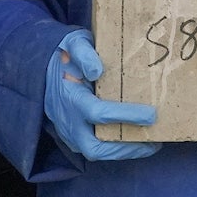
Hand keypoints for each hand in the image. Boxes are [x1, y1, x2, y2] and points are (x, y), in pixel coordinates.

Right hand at [44, 29, 158, 160]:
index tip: (151, 114)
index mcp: (70, 97)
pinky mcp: (74, 137)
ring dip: (124, 151)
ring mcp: (69, 132)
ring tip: (150, 144)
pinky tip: (136, 141)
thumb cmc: (66, 55)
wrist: (44, 68)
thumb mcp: (74, 44)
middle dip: (126, 148)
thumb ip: (84, 53)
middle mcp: (68, 120)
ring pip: (96, 152)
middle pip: (94, 147)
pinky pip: (95, 148)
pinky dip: (116, 148)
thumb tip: (97, 71)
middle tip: (152, 142)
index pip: (98, 112)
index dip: (126, 116)